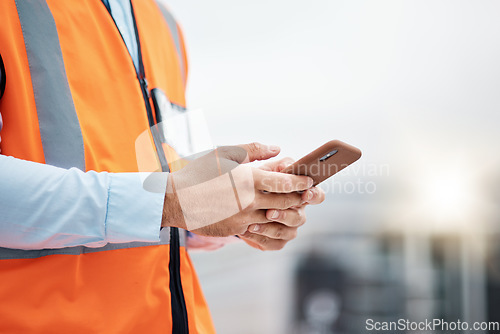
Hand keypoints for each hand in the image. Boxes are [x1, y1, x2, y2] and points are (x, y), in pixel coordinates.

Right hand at [162, 143, 313, 237]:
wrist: (174, 200)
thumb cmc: (199, 173)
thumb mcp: (225, 153)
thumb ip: (254, 149)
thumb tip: (277, 149)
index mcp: (249, 179)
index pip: (285, 183)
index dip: (301, 182)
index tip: (309, 180)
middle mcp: (249, 201)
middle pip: (285, 202)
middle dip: (299, 198)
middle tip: (306, 194)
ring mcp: (242, 218)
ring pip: (274, 218)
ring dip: (285, 212)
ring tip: (289, 205)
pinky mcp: (234, 230)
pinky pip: (257, 228)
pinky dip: (266, 222)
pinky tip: (266, 215)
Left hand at [238, 157, 325, 250]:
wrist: (228, 204)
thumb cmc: (246, 182)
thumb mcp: (254, 168)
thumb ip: (266, 159)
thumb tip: (276, 149)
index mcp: (296, 192)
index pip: (315, 194)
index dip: (314, 194)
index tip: (305, 192)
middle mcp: (296, 210)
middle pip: (301, 216)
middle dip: (287, 214)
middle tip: (271, 211)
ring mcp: (287, 227)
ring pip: (290, 231)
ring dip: (274, 226)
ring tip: (257, 220)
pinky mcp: (275, 240)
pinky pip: (275, 243)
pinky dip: (262, 237)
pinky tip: (248, 229)